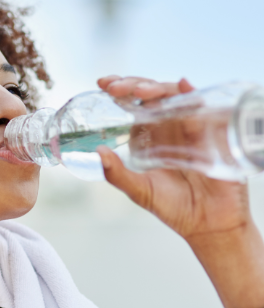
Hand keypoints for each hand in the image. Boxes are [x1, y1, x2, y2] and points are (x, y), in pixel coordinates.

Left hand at [95, 75, 253, 240]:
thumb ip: (117, 174)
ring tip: (141, 92)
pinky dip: (192, 94)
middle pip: (152, 94)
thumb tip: (97, 152)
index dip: (120, 89)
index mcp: (148, 135)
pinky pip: (203, 107)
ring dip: (157, 88)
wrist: (209, 224)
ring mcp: (190, 126)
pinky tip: (183, 86)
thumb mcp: (139, 190)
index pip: (133, 104)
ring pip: (174, 95)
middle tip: (116, 87)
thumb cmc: (174, 207)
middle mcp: (168, 126)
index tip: (103, 83)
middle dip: (133, 84)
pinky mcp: (211, 132)